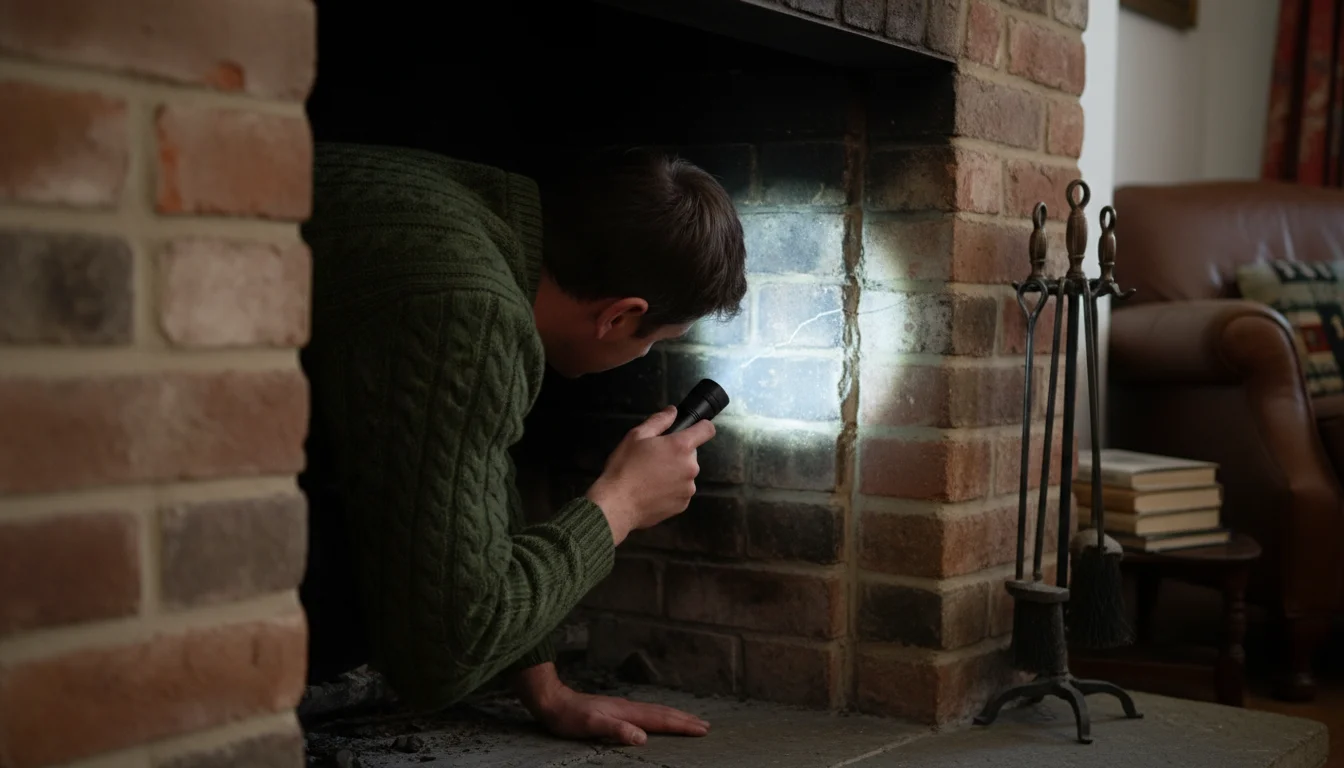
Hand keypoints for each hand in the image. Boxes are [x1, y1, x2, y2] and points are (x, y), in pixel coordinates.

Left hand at [515, 664, 709, 745]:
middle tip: (706, 726)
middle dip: (686, 720)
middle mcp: (629, 708)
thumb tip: (643, 737)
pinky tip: (659, 718)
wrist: (552, 700)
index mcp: (627, 712)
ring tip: (691, 720)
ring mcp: (623, 707)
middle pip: (664, 713)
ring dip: (676, 716)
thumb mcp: (590, 725)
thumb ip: (616, 730)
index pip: (661, 720)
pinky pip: (647, 713)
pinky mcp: (617, 710)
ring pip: (657, 712)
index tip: (702, 729)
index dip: (682, 725)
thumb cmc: (569, 716)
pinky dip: (661, 716)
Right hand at [586, 406, 715, 545]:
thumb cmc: (625, 467)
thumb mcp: (636, 436)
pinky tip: (653, 491)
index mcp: (681, 446)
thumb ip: (659, 421)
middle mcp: (691, 467)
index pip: (706, 430)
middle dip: (677, 454)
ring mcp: (688, 488)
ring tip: (651, 478)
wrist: (617, 504)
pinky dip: (671, 490)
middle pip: (691, 454)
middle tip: (654, 458)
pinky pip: (681, 491)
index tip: (692, 430)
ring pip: (686, 474)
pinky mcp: (683, 504)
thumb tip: (673, 411)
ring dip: (674, 473)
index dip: (701, 426)